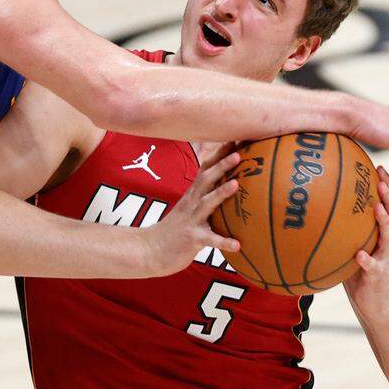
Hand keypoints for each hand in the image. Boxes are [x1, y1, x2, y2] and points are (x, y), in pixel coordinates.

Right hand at [144, 144, 240, 276]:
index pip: (206, 169)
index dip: (220, 154)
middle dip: (222, 165)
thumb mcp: (189, 208)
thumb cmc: (176, 229)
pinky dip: (223, 242)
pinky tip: (237, 244)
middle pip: (206, 180)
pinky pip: (209, 241)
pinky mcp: (192, 239)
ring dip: (221, 193)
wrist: (150, 250)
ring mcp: (191, 220)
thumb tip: (228, 186)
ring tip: (236, 184)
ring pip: (206, 204)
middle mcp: (191, 203)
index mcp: (193, 195)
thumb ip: (205, 197)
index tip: (235, 138)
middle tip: (238, 153)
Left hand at [343, 166, 388, 322]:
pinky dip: (367, 260)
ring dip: (384, 221)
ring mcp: (385, 257)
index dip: (385, 185)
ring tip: (377, 208)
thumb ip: (342, 229)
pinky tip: (360, 255)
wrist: (378, 303)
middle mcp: (387, 241)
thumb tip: (315, 209)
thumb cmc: (361, 272)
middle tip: (382, 179)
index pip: (385, 204)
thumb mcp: (352, 246)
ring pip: (388, 237)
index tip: (378, 165)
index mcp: (381, 232)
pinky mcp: (379, 275)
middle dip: (388, 196)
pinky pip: (373, 266)